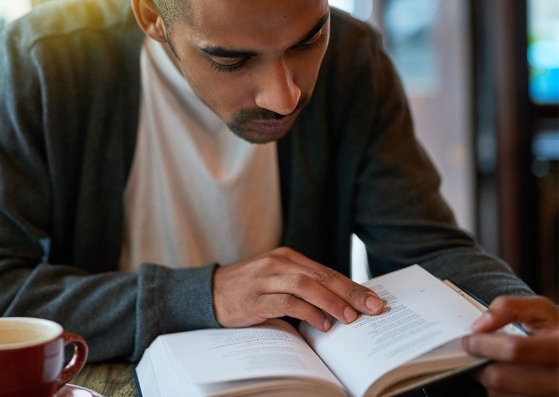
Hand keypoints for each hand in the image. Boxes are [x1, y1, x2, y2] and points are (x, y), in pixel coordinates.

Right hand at [212, 247, 384, 331]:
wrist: (208, 293)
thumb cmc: (246, 290)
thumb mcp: (274, 280)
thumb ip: (301, 286)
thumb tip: (339, 303)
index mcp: (285, 257)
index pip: (325, 271)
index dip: (351, 285)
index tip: (373, 299)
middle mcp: (276, 263)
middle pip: (320, 276)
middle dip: (350, 292)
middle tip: (373, 307)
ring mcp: (265, 279)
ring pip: (305, 285)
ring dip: (331, 301)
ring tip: (350, 317)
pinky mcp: (255, 297)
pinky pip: (287, 302)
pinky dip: (308, 312)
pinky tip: (322, 323)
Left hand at [462, 295, 558, 395]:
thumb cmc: (558, 332)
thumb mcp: (540, 310)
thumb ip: (508, 308)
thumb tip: (481, 325)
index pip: (514, 349)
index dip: (483, 343)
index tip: (469, 340)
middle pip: (502, 378)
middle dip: (479, 363)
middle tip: (475, 353)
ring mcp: (551, 395)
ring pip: (501, 393)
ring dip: (489, 377)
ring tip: (496, 362)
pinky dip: (500, 389)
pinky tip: (507, 375)